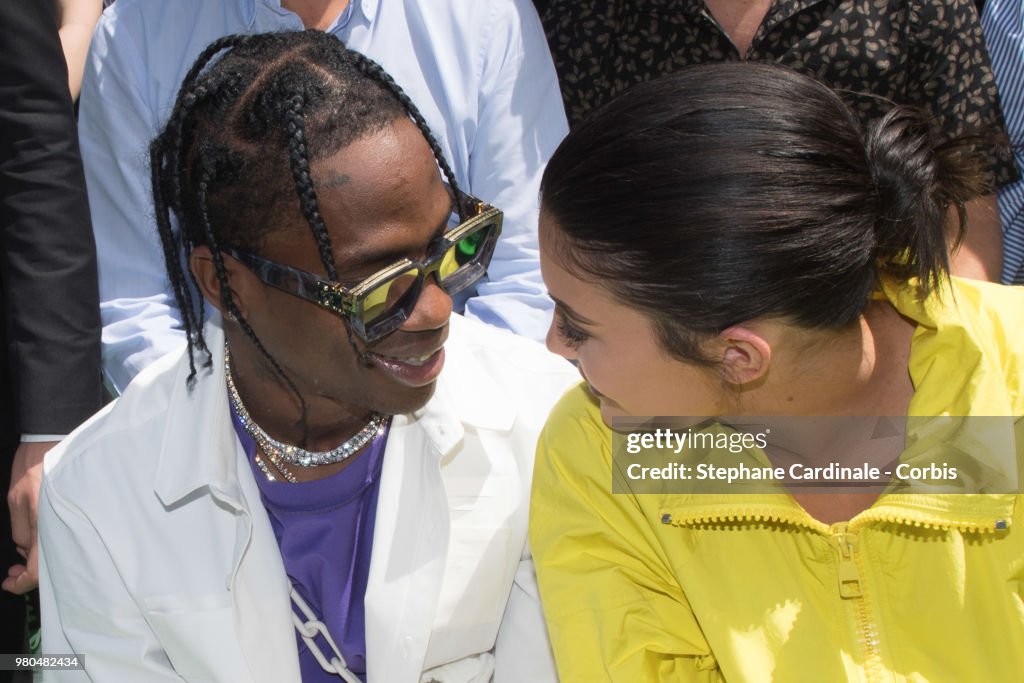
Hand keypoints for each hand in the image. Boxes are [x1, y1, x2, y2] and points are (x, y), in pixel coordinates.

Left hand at [4, 441, 54, 593]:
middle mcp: (61, 525)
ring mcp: (69, 519)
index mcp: (44, 526)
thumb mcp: (16, 500)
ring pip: (56, 551)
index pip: (36, 570)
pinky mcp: (73, 512)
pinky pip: (61, 537)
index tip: (8, 583)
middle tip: (12, 574)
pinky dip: (47, 545)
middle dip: (29, 574)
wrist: (54, 443)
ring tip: (21, 557)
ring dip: (38, 558)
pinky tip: (36, 541)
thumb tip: (25, 550)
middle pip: (49, 565)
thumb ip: (21, 530)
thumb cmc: (34, 467)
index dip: (21, 583)